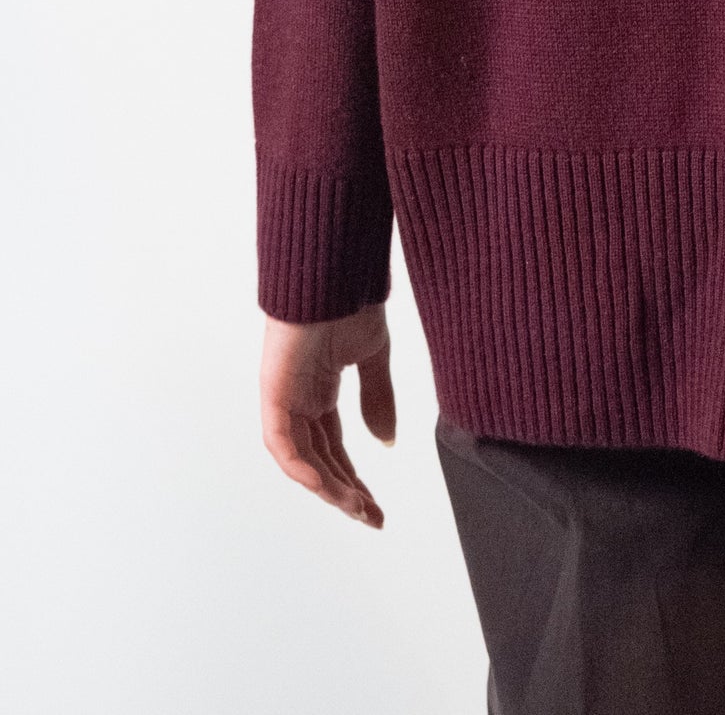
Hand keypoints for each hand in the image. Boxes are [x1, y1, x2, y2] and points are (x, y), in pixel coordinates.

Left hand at [260, 302, 395, 528]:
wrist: (333, 273)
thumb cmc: (350, 301)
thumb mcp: (373, 356)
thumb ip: (377, 399)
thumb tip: (385, 442)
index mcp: (320, 392)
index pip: (334, 449)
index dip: (353, 479)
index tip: (375, 506)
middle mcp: (299, 401)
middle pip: (320, 461)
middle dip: (345, 493)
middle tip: (372, 517)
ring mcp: (284, 398)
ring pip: (302, 460)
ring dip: (329, 487)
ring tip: (358, 509)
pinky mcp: (274, 393)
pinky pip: (282, 444)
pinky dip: (302, 467)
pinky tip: (326, 486)